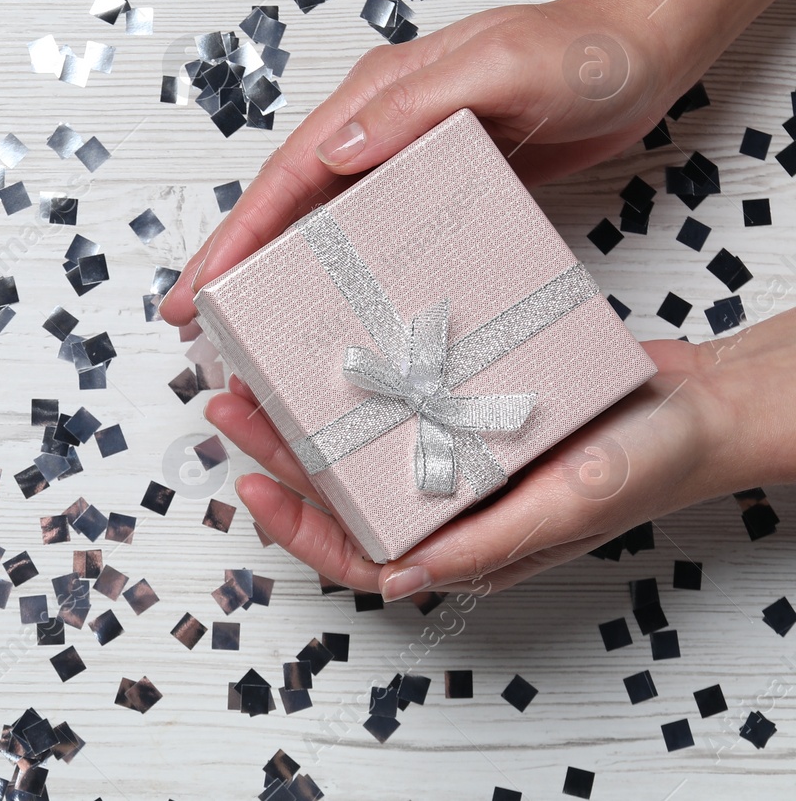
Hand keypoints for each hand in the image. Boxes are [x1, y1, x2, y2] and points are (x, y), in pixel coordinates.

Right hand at [158, 0, 683, 327]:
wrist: (644, 48)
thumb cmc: (581, 52)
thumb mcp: (500, 66)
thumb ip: (417, 103)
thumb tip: (336, 150)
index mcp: (376, 94)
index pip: (290, 170)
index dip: (241, 230)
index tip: (202, 285)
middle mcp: (379, 123)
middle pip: (288, 198)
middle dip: (234, 256)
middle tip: (187, 318)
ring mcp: (406, 150)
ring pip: (321, 217)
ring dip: (276, 265)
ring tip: (239, 322)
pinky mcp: (439, 176)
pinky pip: (370, 227)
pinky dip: (336, 264)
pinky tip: (330, 301)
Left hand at [216, 307, 795, 596]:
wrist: (702, 405)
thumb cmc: (648, 463)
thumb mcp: (566, 506)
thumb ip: (485, 546)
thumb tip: (398, 580)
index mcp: (463, 545)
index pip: (357, 555)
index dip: (295, 528)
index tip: (249, 482)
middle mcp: (448, 505)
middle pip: (341, 491)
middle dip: (278, 453)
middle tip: (229, 403)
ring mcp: (453, 456)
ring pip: (358, 445)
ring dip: (306, 416)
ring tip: (258, 374)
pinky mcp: (466, 411)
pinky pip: (399, 403)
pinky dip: (358, 384)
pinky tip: (329, 351)